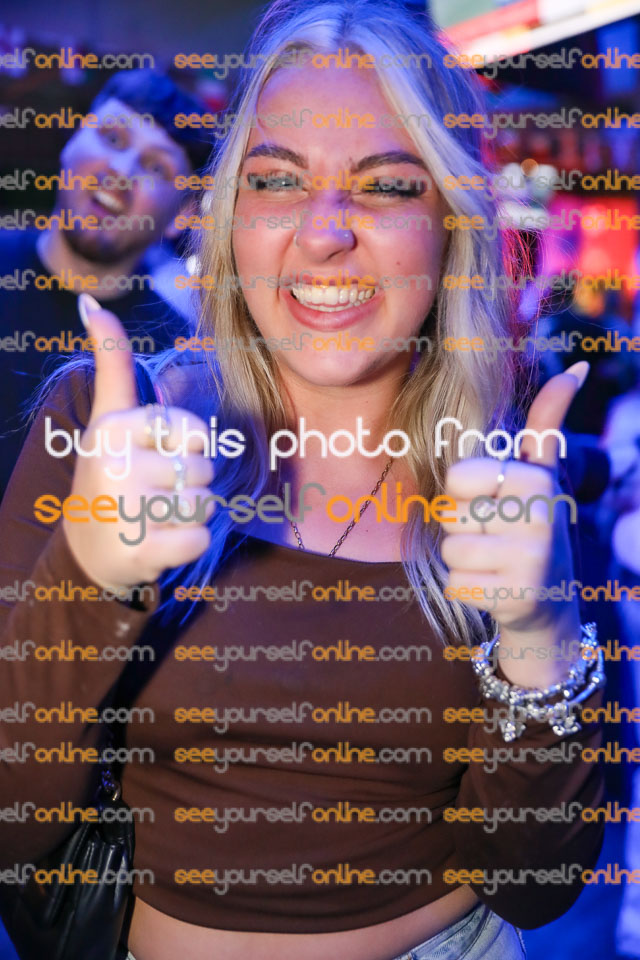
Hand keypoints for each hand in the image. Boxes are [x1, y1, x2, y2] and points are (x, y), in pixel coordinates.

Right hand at [62, 295, 213, 590]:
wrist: (86, 548)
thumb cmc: (110, 473)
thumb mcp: (108, 417)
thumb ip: (111, 363)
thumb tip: (90, 303)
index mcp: (117, 428)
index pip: (196, 431)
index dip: (189, 448)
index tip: (156, 457)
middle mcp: (118, 464)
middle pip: (204, 470)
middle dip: (190, 485)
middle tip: (153, 494)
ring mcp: (128, 509)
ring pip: (205, 505)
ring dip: (189, 516)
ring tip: (154, 517)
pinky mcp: (141, 550)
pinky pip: (199, 540)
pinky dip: (187, 545)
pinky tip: (157, 543)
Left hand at [440, 361, 588, 681]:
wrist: (551, 601)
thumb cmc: (532, 527)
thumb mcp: (542, 474)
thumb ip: (546, 424)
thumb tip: (577, 367)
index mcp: (536, 480)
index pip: (456, 478)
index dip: (464, 495)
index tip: (493, 504)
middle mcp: (538, 517)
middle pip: (449, 515)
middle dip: (463, 529)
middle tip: (496, 538)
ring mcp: (529, 560)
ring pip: (450, 551)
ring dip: (463, 562)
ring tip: (496, 562)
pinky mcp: (514, 597)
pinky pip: (455, 585)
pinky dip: (467, 590)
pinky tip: (496, 588)